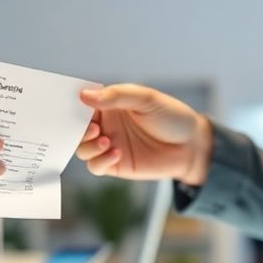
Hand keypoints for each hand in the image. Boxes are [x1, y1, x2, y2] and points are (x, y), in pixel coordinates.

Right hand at [76, 84, 211, 184]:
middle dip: (76, 129)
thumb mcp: (146, 99)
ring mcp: (108, 145)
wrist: (191, 146)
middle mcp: (105, 124)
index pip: (82, 103)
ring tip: (106, 140)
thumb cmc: (172, 117)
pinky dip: (100, 161)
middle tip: (93, 128)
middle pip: (76, 128)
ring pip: (82, 149)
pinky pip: (95, 166)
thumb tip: (84, 96)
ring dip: (88, 145)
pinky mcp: (115, 165)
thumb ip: (116, 96)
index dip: (73, 104)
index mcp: (109, 104)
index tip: (71, 105)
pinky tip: (116, 152)